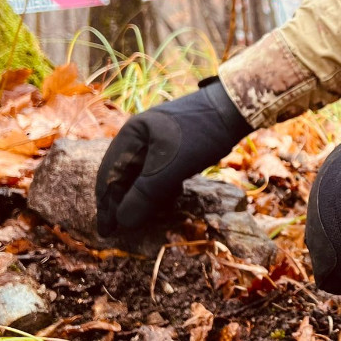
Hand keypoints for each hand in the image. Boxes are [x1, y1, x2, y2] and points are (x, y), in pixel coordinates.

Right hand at [95, 78, 250, 233]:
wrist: (234, 108)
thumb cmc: (200, 135)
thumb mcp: (171, 167)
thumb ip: (146, 194)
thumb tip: (122, 222)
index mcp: (130, 136)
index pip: (109, 175)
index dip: (106, 206)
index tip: (106, 231)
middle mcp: (139, 137)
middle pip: (123, 176)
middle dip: (123, 203)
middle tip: (122, 229)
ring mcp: (156, 140)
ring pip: (141, 175)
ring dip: (141, 197)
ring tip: (143, 219)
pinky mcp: (174, 146)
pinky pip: (158, 172)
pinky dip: (159, 188)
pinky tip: (167, 199)